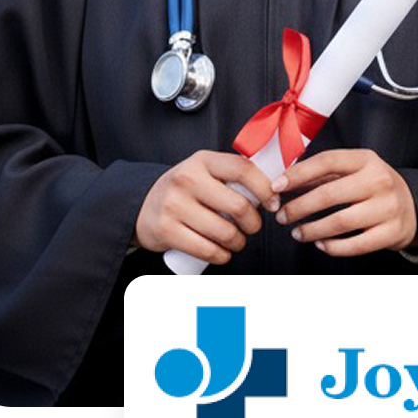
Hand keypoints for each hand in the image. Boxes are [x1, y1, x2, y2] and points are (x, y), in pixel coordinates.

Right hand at [135, 150, 274, 264]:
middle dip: (254, 223)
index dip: (265, 188)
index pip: (243, 169)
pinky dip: (222, 256)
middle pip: (239, 206)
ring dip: (239, 243)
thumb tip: (275, 186)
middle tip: (252, 227)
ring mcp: (174, 204)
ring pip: (225, 232)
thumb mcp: (205, 170)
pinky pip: (206, 250)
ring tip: (237, 241)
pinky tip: (223, 253)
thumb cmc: (186, 189)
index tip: (273, 203)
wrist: (142, 204)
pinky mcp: (166, 230)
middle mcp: (187, 179)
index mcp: (203, 160)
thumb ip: (233, 174)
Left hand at [270, 149, 417, 256]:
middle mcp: (379, 180)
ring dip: (312, 230)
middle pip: (329, 195)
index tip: (277, 186)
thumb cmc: (374, 186)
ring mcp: (387, 207)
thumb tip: (285, 181)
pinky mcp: (391, 232)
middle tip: (282, 216)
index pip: (327, 161)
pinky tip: (320, 244)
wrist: (413, 205)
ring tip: (297, 233)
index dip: (298, 174)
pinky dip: (332, 247)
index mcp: (366, 160)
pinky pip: (355, 245)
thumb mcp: (354, 170)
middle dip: (299, 207)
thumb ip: (323, 174)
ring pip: (340, 222)